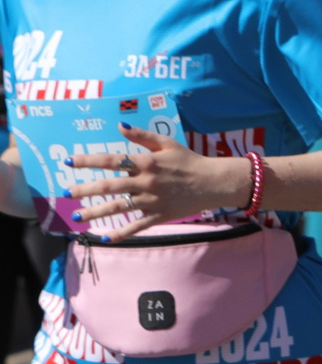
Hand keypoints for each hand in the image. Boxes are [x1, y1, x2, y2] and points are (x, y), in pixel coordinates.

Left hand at [64, 128, 251, 240]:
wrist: (213, 182)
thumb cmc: (190, 160)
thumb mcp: (168, 143)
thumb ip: (143, 136)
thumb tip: (120, 126)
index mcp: (147, 162)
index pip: (112, 160)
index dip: (88, 160)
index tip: (68, 161)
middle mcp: (146, 182)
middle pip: (109, 186)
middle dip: (85, 190)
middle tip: (66, 192)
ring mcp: (152, 201)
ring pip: (118, 208)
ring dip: (95, 213)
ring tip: (76, 216)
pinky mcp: (158, 216)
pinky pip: (135, 226)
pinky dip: (120, 233)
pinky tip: (104, 237)